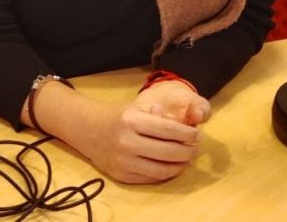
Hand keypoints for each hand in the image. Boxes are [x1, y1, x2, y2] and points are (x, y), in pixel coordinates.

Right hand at [24, 82, 202, 183]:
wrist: (89, 130)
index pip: (168, 129)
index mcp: (132, 120)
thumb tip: (181, 122)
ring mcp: (123, 161)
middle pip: (167, 151)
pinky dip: (165, 174)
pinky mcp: (121, 175)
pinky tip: (172, 167)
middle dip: (187, 151)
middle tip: (196, 148)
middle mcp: (127, 141)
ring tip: (187, 159)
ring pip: (161, 169)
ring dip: (179, 166)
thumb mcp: (136, 107)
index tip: (198, 135)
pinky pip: (150, 178)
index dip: (187, 134)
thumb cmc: (118, 116)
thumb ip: (158, 114)